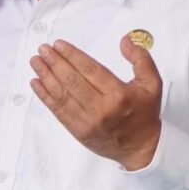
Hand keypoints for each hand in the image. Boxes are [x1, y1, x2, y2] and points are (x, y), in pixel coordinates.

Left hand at [31, 37, 162, 169]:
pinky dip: (45, 96)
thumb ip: (141, 59)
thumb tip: (125, 41)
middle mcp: (101, 109)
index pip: (90, 69)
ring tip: (36, 62)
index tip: (59, 45)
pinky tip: (36, 83)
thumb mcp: (152, 84)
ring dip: (45, 76)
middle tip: (43, 49)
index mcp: (118, 95)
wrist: (141, 148)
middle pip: (72, 80)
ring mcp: (87, 122)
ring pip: (62, 95)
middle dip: (54, 62)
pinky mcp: (79, 131)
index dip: (72, 55)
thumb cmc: (145, 114)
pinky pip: (58, 111)